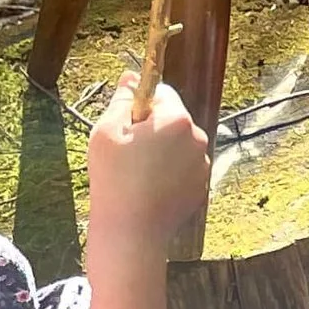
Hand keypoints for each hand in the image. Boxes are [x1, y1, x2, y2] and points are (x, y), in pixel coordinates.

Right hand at [87, 80, 210, 248]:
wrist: (131, 231)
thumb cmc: (113, 178)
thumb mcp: (105, 131)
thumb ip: (121, 99)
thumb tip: (131, 77)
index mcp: (177, 119)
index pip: (161, 93)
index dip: (139, 106)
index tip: (125, 127)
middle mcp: (197, 137)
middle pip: (172, 119)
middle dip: (151, 130)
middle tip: (126, 154)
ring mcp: (202, 163)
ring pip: (177, 145)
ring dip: (160, 152)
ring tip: (136, 175)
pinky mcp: (200, 186)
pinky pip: (183, 169)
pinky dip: (168, 173)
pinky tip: (148, 189)